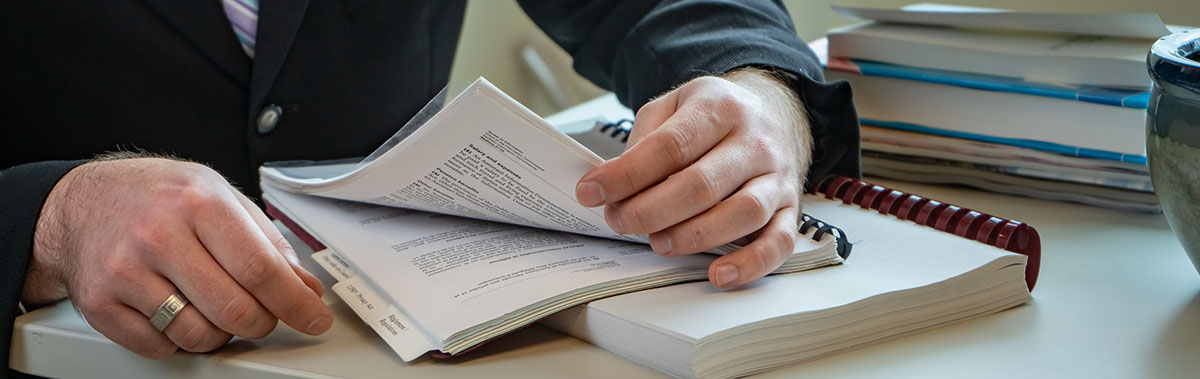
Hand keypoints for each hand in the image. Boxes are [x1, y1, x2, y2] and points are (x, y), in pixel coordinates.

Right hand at [27, 157, 330, 358]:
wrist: (81, 202)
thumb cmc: (156, 196)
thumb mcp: (219, 196)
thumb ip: (268, 242)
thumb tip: (306, 288)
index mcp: (198, 203)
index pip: (261, 270)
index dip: (296, 303)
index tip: (315, 319)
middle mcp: (159, 236)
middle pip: (234, 309)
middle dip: (262, 322)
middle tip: (264, 314)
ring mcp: (125, 272)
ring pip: (198, 335)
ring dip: (220, 334)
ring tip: (215, 308)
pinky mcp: (100, 303)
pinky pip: (159, 347)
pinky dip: (178, 340)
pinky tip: (178, 312)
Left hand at [576, 68, 811, 287]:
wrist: (774, 109)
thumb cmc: (715, 115)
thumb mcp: (674, 105)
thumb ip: (644, 139)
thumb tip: (614, 182)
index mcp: (720, 108)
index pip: (669, 146)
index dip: (626, 175)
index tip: (592, 193)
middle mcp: (754, 141)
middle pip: (701, 184)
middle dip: (650, 211)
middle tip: (620, 221)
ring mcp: (777, 176)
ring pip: (742, 213)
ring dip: (693, 237)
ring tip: (659, 243)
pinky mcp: (792, 207)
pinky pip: (780, 241)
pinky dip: (751, 263)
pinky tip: (719, 273)